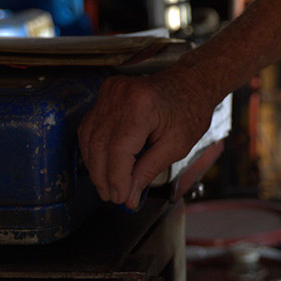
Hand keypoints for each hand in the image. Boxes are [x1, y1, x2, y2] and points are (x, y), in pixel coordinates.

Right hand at [77, 67, 218, 209]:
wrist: (191, 83)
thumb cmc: (190, 109)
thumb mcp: (176, 146)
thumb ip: (148, 171)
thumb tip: (129, 196)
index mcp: (142, 106)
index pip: (118, 151)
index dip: (116, 179)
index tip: (120, 197)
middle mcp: (121, 95)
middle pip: (99, 145)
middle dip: (103, 177)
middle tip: (112, 196)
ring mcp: (111, 91)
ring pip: (89, 137)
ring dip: (95, 166)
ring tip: (105, 185)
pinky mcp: (106, 92)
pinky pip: (90, 126)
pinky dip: (93, 148)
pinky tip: (100, 164)